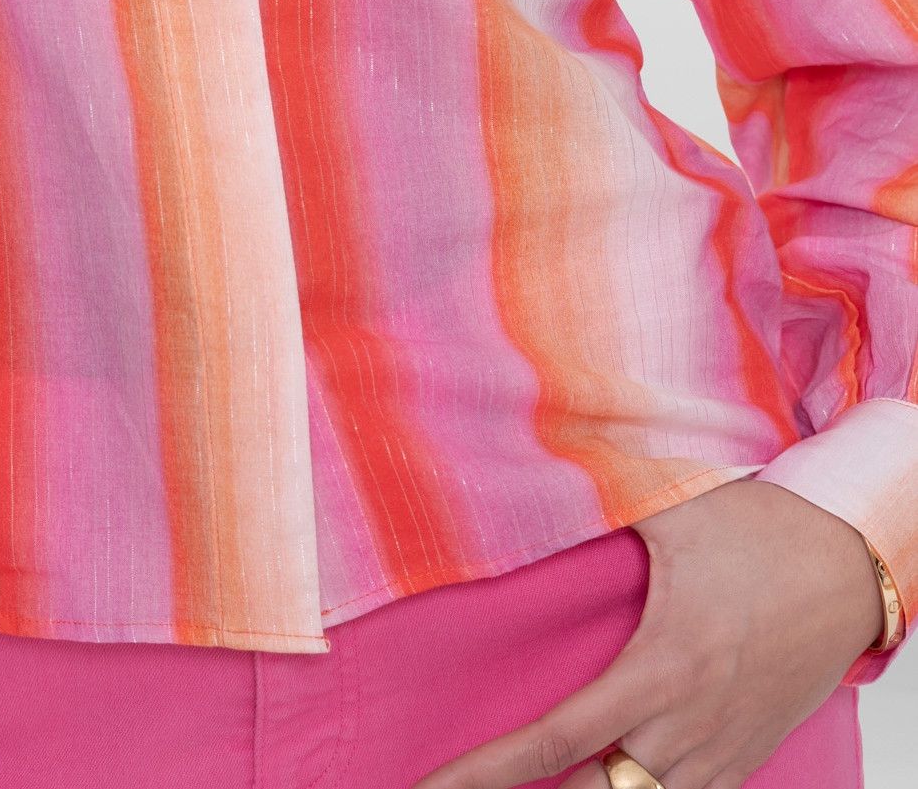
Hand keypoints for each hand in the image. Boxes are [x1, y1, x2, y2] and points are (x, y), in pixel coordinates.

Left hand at [411, 478, 883, 788]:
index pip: (553, 741)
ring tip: (538, 786)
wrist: (848, 561)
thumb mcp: (662, 523)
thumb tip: (521, 520)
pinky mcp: (746, 760)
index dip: (486, 774)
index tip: (433, 786)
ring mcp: (720, 753)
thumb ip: (593, 538)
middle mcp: (686, 728)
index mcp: (657, 669)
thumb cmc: (756, 531)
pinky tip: (617, 780)